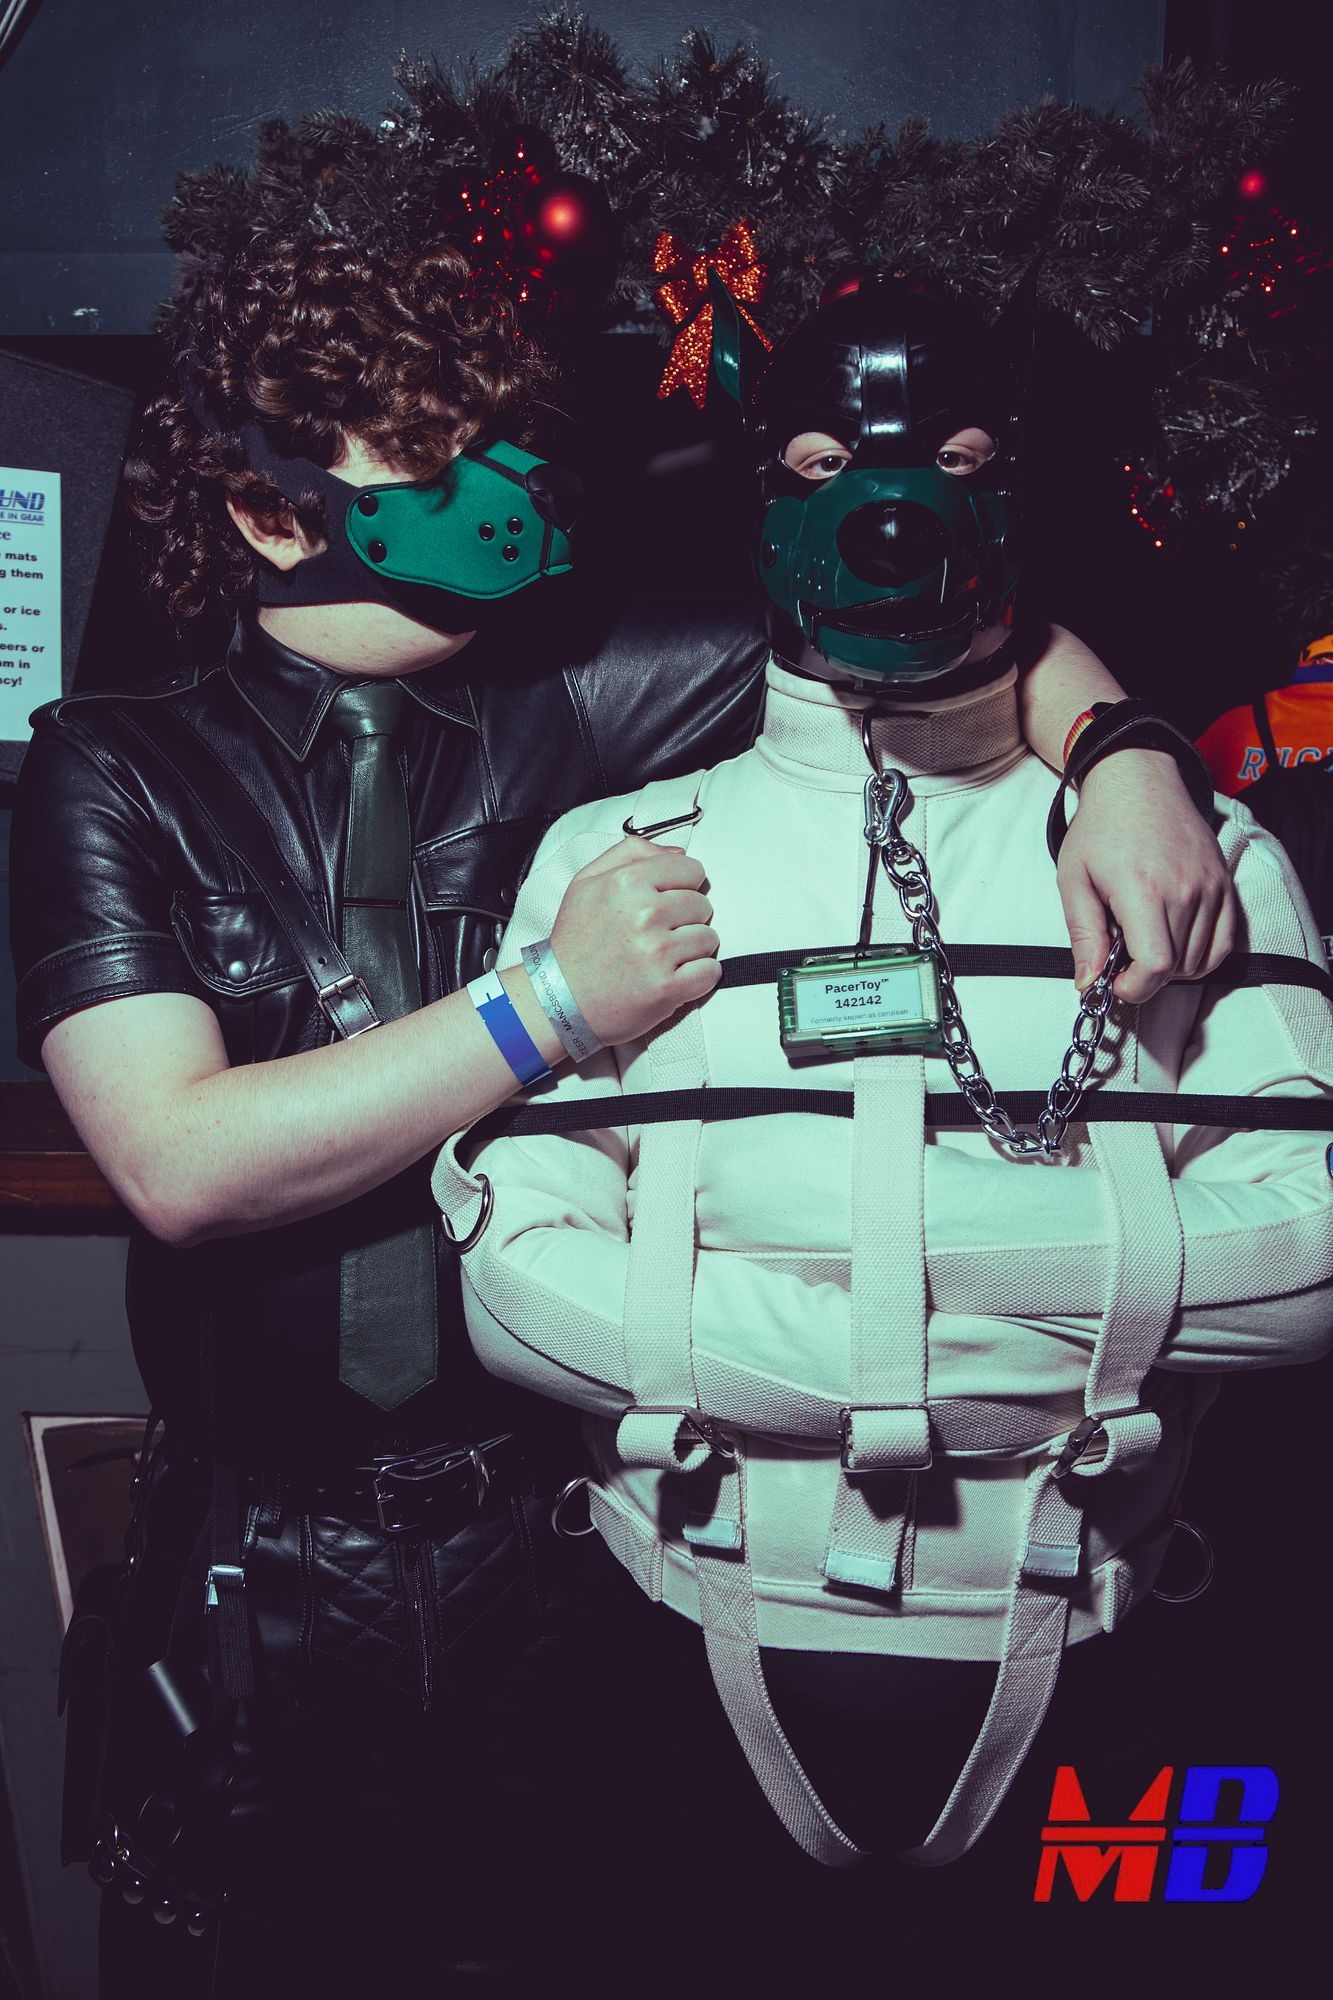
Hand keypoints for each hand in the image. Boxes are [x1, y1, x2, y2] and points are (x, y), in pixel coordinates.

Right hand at [549, 836, 720, 1044]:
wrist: (559, 998)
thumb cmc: (576, 942)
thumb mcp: (587, 882)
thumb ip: (632, 854)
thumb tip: (678, 852)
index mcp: (626, 882)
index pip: (691, 869)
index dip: (682, 886)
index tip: (666, 901)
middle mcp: (644, 914)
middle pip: (702, 904)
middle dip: (686, 919)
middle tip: (657, 934)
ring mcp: (657, 952)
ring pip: (709, 938)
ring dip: (691, 949)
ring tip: (661, 957)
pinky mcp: (668, 987)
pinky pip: (710, 971)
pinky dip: (698, 976)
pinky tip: (673, 976)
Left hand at [1057, 749, 1236, 1002]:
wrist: (1138, 783)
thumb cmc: (1101, 828)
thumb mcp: (1074, 880)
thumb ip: (1083, 934)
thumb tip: (1089, 982)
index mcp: (1143, 889)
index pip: (1156, 965)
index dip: (1134, 987)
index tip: (1115, 981)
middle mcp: (1185, 889)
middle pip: (1176, 968)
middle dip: (1145, 976)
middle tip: (1120, 955)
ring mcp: (1211, 887)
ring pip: (1198, 961)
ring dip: (1169, 967)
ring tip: (1143, 939)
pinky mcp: (1225, 885)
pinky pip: (1223, 945)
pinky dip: (1200, 957)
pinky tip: (1173, 944)